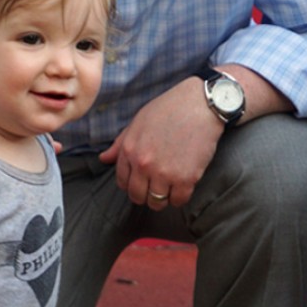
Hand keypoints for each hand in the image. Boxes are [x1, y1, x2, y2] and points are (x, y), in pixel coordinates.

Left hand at [98, 77, 223, 210]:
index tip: (142, 182)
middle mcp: (143, 164)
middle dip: (145, 195)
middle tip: (156, 188)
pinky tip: (183, 188)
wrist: (202, 104)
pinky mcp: (186, 178)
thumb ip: (121, 143)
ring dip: (163, 198)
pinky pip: (179, 200)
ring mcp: (165, 173)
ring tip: (170, 189)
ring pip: (157, 202)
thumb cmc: (171, 108)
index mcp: (130, 150)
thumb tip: (104, 159)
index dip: (132, 184)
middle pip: (138, 196)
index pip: (122, 182)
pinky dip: (180, 198)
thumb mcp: (139, 121)